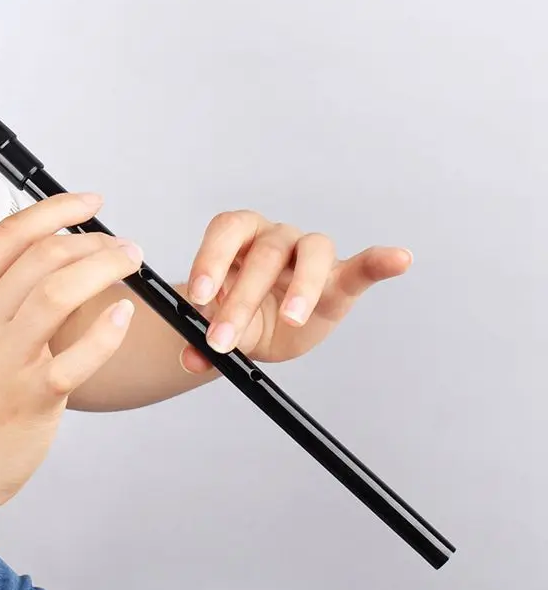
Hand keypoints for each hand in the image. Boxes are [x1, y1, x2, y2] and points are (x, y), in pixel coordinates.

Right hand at [0, 193, 142, 525]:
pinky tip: (124, 315)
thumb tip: (53, 259)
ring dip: (104, 268)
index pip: (9, 235)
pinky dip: (106, 331)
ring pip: (57, 291)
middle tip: (125, 246)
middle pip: (41, 256)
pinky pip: (76, 356)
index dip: (55, 208)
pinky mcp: (29, 399)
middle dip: (93, 241)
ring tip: (131, 265)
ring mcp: (2, 362)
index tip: (90, 203)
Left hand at [179, 210, 411, 372]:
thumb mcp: (220, 327)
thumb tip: (190, 358)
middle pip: (264, 254)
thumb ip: (202, 340)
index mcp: (241, 239)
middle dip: (242, 299)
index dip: (212, 258)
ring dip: (301, 287)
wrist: (263, 325)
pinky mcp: (341, 279)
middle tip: (223, 338)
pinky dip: (381, 262)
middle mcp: (275, 237)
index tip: (201, 296)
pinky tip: (399, 259)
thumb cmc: (241, 314)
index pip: (227, 231)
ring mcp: (310, 254)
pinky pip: (364, 266)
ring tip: (291, 319)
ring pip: (312, 253)